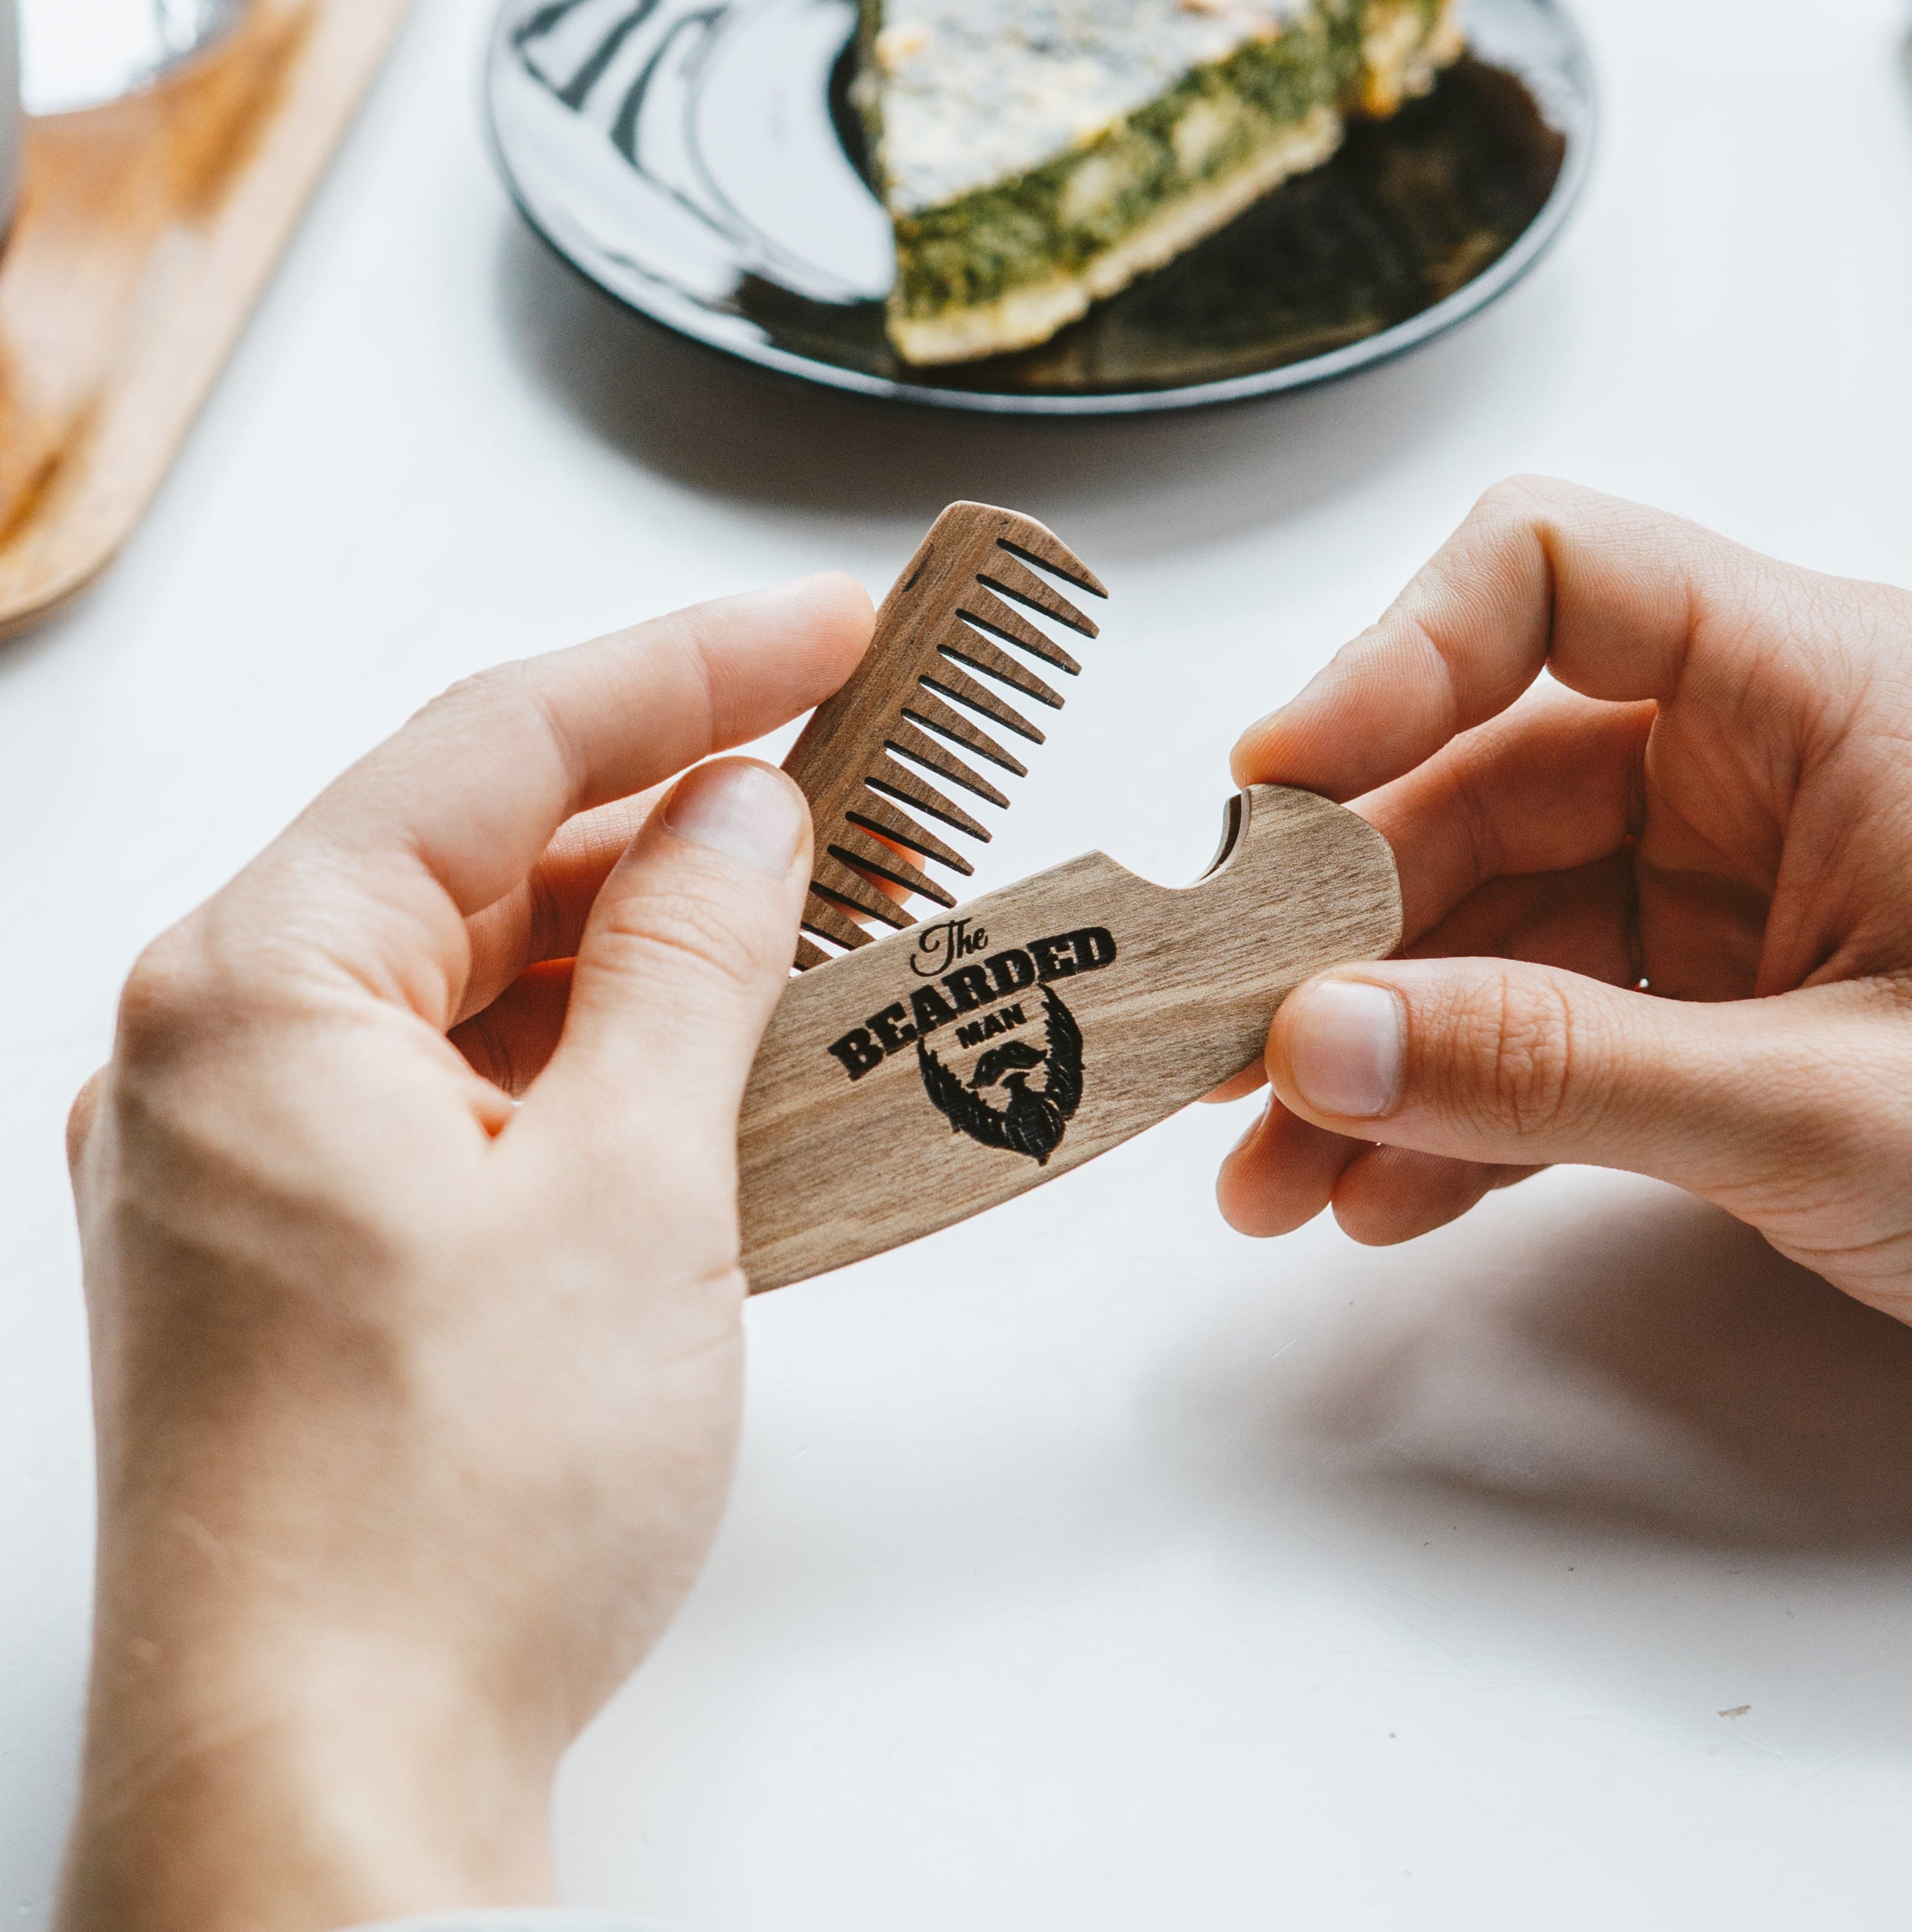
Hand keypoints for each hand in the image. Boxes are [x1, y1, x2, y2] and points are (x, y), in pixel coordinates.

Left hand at [56, 576, 873, 1931]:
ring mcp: (252, 1154)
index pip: (495, 743)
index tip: (830, 631)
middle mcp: (220, 1051)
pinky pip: (459, 1086)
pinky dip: (587, 1056)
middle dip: (677, 815)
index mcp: (259, 988)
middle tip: (857, 783)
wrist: (328, 1779)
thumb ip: (690, 968)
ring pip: (475, 976)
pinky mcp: (303, 1245)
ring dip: (643, 947)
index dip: (690, 670)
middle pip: (479, 853)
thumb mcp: (628, 1188)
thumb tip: (746, 823)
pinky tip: (710, 1062)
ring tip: (816, 926)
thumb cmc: (444, 1513)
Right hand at [1215, 477, 1911, 1337]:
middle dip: (1338, 936)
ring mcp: (1737, 898)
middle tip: (1221, 1048)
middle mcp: (1765, 771)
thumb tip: (1321, 1044)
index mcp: (1827, 698)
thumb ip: (1565, 1071)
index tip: (1265, 796)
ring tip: (1272, 1175)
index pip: (1557, 579)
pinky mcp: (1726, 1010)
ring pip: (1494, 931)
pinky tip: (1384, 1193)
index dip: (1388, 663)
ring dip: (1373, 1052)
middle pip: (1478, 788)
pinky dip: (1459, 1110)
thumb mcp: (1836, 1110)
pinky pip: (1549, 1029)